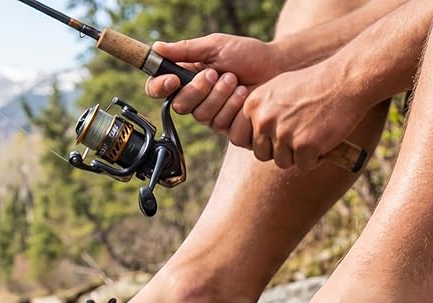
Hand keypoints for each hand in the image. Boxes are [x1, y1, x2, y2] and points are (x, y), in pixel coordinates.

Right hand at [144, 34, 283, 133]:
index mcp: (185, 77)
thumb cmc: (248, 54)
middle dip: (199, 89)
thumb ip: (186, 49)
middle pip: (179, 105)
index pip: (157, 88)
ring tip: (236, 81)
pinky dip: (234, 106)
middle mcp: (193, 97)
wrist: (277, 69)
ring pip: (200, 115)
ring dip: (220, 95)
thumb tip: (156, 48)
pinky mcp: (226, 126)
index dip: (159, 87)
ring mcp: (209, 113)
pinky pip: (220, 124)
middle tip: (216, 74)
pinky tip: (245, 94)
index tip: (173, 80)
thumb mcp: (215, 46)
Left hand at [230, 63, 366, 169]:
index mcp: (252, 105)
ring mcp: (283, 133)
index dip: (259, 141)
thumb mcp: (277, 89)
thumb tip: (250, 134)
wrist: (346, 80)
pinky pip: (305, 164)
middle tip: (301, 134)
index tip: (275, 134)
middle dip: (281, 150)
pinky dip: (316, 158)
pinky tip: (325, 139)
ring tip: (314, 134)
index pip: (239, 138)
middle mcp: (263, 120)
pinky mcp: (304, 145)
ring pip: (283, 162)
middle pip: (262, 154)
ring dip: (299, 155)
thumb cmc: (315, 84)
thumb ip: (260, 110)